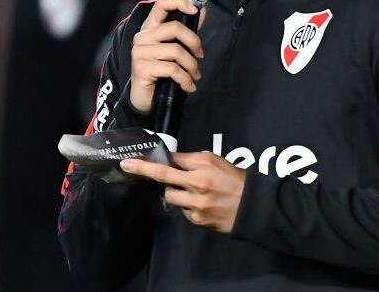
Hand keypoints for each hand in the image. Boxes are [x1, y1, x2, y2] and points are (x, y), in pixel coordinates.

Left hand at [121, 152, 245, 233]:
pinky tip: (199, 204)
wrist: (252, 206)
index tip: (130, 160)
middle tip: (126, 166)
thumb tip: (171, 160)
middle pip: (163, 176)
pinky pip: (182, 210)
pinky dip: (186, 206)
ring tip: (187, 191)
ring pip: (169, 196)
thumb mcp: (217, 161)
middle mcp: (197, 184)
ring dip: (173, 192)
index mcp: (203, 166)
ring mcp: (195, 204)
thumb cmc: (235, 179)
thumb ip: (192, 160)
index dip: (150, 160)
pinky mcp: (197, 219)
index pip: (171, 160)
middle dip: (143, 170)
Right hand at [129, 0, 205, 113]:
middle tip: (200, 55)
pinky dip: (185, 79)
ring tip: (194, 75)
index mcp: (149, 29)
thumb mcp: (173, 50)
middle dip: (194, 42)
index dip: (179, 2)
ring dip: (191, 66)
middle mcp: (142, 38)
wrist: (145, 99)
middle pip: (175, 28)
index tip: (196, 10)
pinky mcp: (142, 68)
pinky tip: (188, 86)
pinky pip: (173, 69)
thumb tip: (201, 10)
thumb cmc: (161, 72)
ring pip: (176, 51)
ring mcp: (140, 53)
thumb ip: (185, 31)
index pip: (161, 4)